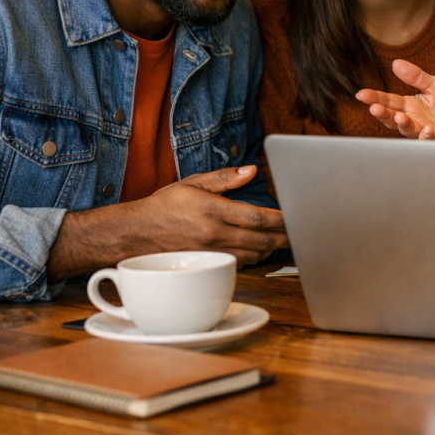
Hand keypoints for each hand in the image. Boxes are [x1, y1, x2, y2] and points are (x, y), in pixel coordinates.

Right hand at [48, 165, 288, 281]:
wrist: (133, 234)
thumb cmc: (163, 206)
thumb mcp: (192, 183)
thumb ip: (224, 178)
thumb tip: (251, 170)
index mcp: (213, 211)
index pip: (257, 218)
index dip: (281, 220)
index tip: (295, 217)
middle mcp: (213, 234)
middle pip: (260, 240)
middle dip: (284, 238)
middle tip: (301, 233)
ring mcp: (209, 252)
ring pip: (251, 255)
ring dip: (270, 249)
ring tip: (284, 240)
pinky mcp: (204, 264)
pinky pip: (236, 264)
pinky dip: (252, 258)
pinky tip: (259, 250)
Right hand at [356, 59, 434, 141]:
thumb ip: (416, 77)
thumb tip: (395, 63)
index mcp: (412, 106)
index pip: (390, 101)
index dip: (376, 98)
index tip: (361, 94)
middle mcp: (415, 121)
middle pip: (394, 118)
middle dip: (383, 114)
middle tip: (374, 108)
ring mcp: (426, 133)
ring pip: (409, 132)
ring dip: (403, 125)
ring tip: (400, 117)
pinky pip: (431, 141)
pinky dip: (427, 137)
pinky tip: (427, 129)